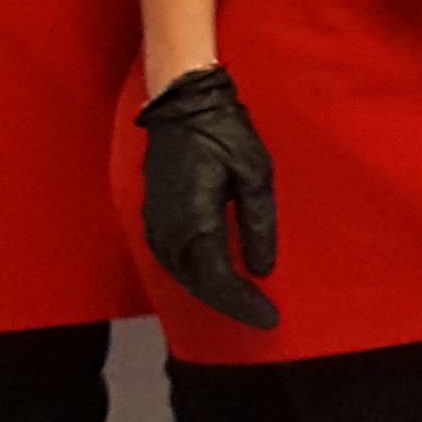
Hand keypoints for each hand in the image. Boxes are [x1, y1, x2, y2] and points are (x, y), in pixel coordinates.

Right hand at [136, 67, 282, 328]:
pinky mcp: (151, 216)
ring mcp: (155, 225)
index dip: (244, 305)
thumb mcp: (255, 174)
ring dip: (212, 292)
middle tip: (262, 315)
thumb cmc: (224, 132)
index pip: (219, 281)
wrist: (182, 102)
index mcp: (195, 223)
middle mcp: (169, 232)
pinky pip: (173, 260)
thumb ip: (258, 225)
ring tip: (243, 301)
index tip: (270, 319)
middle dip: (231, 304)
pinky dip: (196, 274)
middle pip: (198, 285)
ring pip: (183, 276)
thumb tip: (261, 269)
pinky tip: (215, 275)